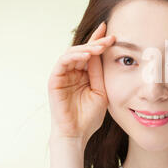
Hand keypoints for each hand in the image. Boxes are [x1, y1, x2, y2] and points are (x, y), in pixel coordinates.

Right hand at [47, 21, 115, 145]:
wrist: (77, 133)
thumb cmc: (90, 116)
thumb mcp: (101, 91)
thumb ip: (100, 74)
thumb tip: (103, 53)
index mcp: (84, 74)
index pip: (91, 54)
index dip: (100, 42)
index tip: (113, 33)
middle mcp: (73, 72)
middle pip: (83, 50)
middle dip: (97, 42)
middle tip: (110, 36)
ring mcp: (63, 75)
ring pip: (73, 53)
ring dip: (87, 48)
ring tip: (100, 46)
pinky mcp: (55, 80)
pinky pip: (63, 62)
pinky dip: (74, 56)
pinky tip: (87, 55)